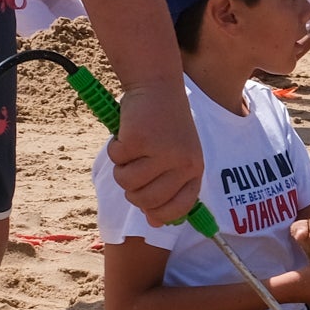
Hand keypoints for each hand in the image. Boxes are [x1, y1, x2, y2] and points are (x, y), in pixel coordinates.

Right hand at [107, 79, 205, 224]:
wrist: (158, 86)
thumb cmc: (165, 124)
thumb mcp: (175, 156)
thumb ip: (168, 187)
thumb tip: (155, 223)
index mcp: (194, 168)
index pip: (178, 209)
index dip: (158, 213)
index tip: (148, 208)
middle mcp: (183, 163)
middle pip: (145, 201)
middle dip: (132, 189)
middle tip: (133, 168)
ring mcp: (162, 152)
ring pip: (127, 182)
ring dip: (122, 167)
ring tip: (133, 147)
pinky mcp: (140, 139)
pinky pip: (116, 159)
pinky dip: (115, 148)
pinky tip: (128, 132)